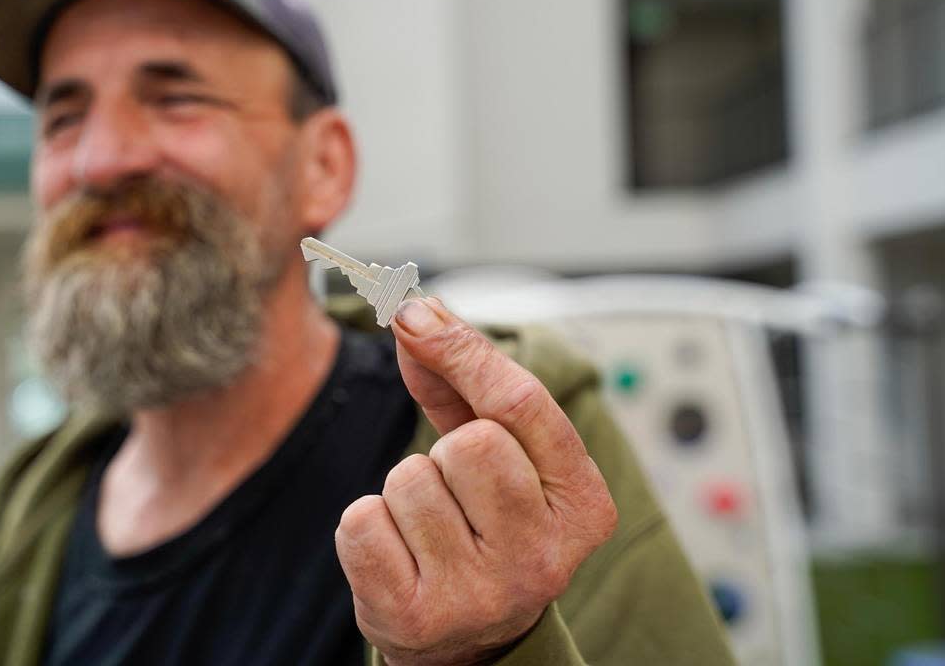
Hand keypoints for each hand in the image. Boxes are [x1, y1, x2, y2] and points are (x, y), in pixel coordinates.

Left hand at [335, 297, 617, 665]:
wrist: (466, 642)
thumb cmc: (485, 527)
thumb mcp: (501, 454)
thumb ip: (465, 381)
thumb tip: (418, 312)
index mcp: (583, 508)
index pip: (522, 404)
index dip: (461, 350)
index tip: (413, 314)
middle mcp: (543, 558)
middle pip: (469, 443)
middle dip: (444, 451)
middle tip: (455, 493)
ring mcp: (481, 595)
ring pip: (409, 479)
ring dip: (404, 493)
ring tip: (429, 531)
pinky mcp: (414, 617)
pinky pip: (361, 522)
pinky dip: (367, 528)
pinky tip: (399, 554)